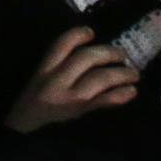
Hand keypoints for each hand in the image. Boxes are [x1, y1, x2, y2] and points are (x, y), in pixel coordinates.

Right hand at [5, 26, 137, 132]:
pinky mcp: (81, 111)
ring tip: (133, 73)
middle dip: (108, 53)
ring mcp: (71, 97)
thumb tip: (91, 51)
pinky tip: (132, 91)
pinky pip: (105, 101)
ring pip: (100, 78)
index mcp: (44, 68)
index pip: (62, 44)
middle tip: (122, 54)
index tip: (91, 32)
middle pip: (86, 58)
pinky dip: (121, 95)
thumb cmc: (34, 100)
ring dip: (121, 73)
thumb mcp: (39, 76)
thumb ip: (58, 63)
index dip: (79, 35)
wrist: (27, 127)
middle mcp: (57, 80)